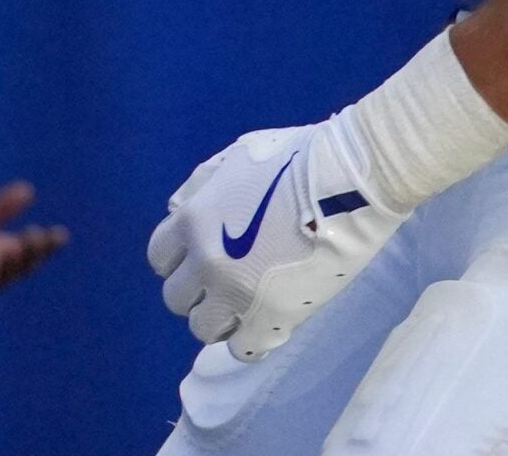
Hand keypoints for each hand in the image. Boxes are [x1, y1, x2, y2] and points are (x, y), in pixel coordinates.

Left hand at [147, 120, 403, 362]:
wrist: (348, 182)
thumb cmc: (295, 159)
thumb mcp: (233, 158)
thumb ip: (201, 188)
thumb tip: (177, 210)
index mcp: (192, 220)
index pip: (159, 259)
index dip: (178, 262)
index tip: (200, 261)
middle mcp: (205, 260)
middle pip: (176, 298)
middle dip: (197, 293)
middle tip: (225, 284)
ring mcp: (236, 292)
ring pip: (203, 329)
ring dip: (221, 319)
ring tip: (246, 306)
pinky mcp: (271, 317)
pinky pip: (243, 349)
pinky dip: (250, 341)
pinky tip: (266, 324)